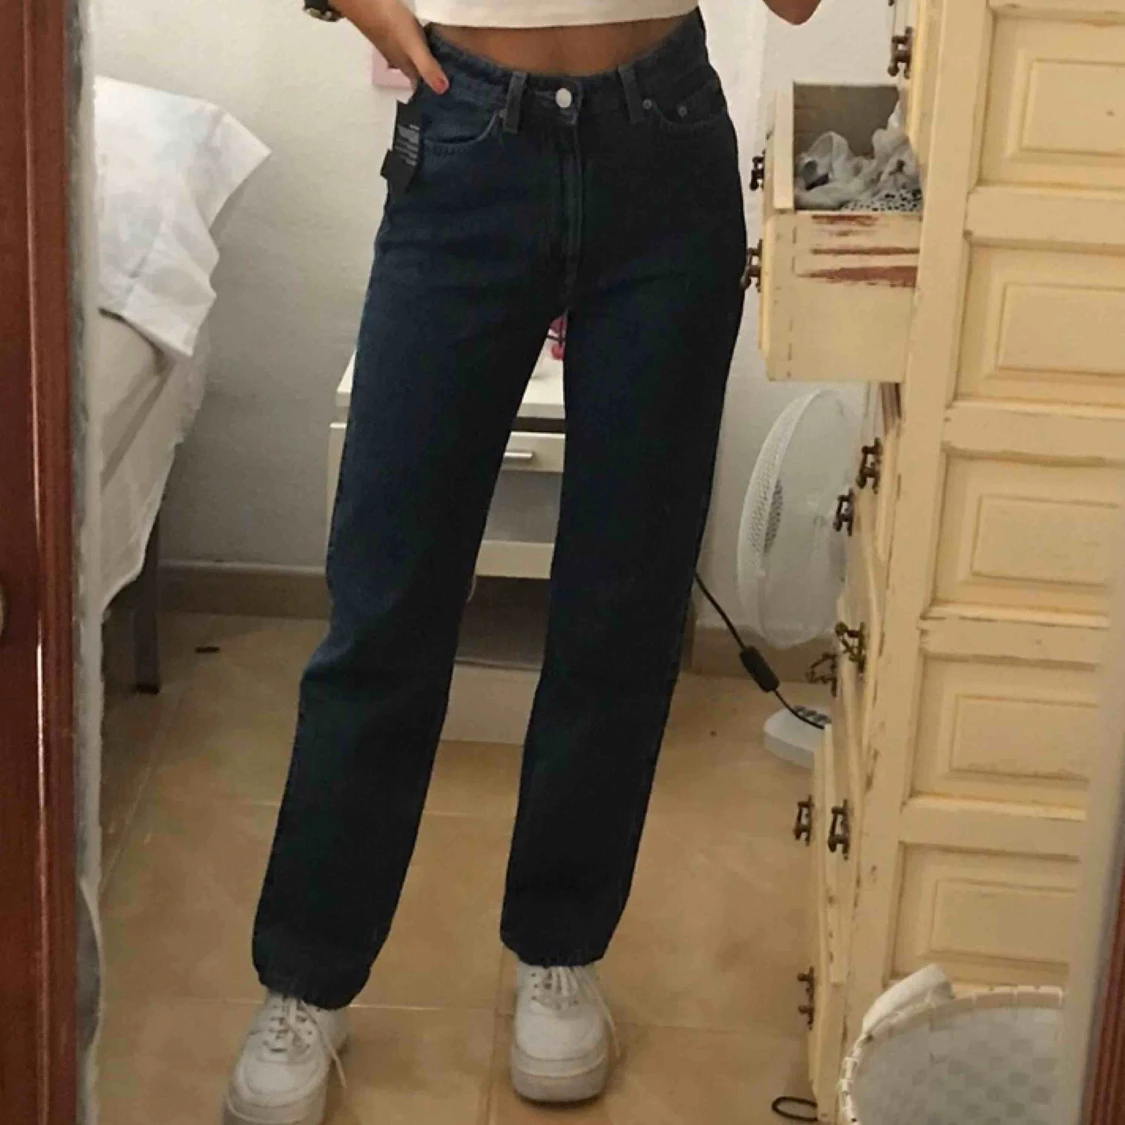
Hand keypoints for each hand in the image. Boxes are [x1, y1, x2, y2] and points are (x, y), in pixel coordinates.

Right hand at [329, 0, 448, 92]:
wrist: (366, 1)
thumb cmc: (390, 24)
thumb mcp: (413, 46)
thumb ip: (427, 66)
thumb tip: (443, 91)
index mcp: (406, 67)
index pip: (423, 85)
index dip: (436, 88)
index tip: (454, 91)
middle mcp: (401, 60)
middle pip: (420, 72)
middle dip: (435, 74)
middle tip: (457, 74)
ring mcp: (396, 45)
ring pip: (416, 58)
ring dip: (430, 60)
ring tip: (451, 58)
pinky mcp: (395, 31)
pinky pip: (413, 43)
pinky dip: (424, 44)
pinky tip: (433, 39)